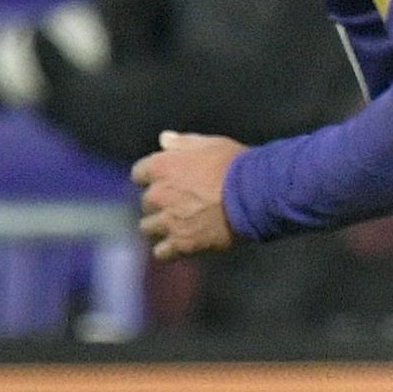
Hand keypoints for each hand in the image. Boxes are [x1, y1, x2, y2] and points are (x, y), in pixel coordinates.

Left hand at [133, 131, 243, 258]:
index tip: (164, 180)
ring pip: (148, 227)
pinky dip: (168, 250)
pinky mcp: (182, 243)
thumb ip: (182, 143)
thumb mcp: (209, 144)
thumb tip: (164, 140)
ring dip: (159, 226)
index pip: (139, 174)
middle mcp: (158, 194)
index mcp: (161, 167)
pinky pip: (162, 252)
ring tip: (177, 225)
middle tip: (178, 203)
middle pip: (146, 202)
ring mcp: (168, 221)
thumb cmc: (234, 165)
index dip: (151, 177)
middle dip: (159, 203)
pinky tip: (179, 245)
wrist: (253, 194)